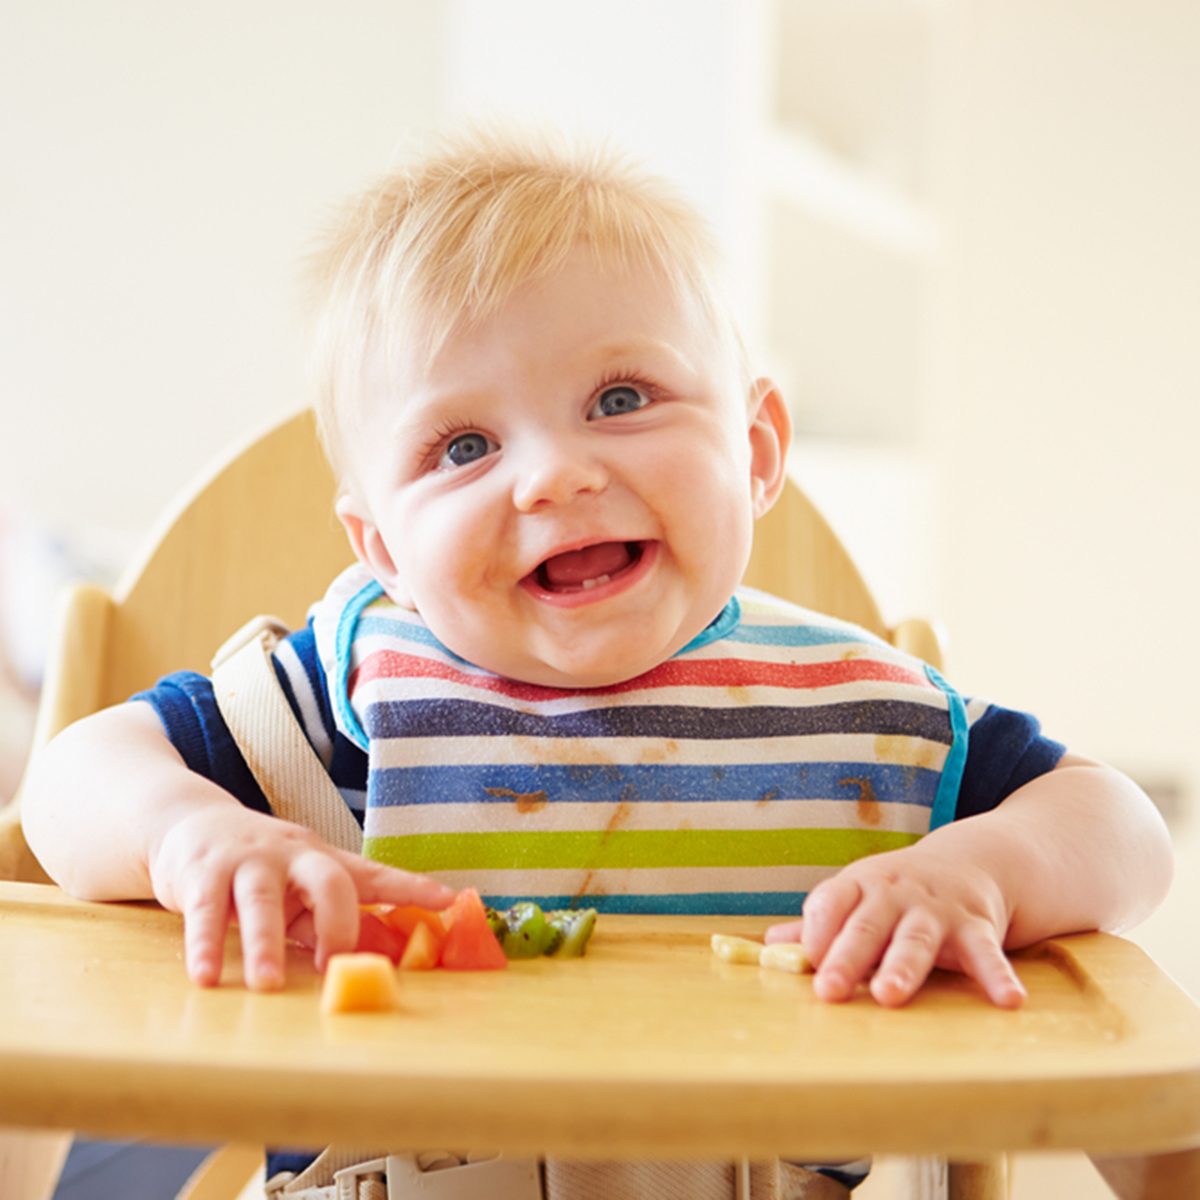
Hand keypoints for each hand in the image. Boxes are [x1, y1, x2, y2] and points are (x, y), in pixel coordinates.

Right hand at [148, 801, 453, 990]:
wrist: (191, 825)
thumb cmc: (260, 866)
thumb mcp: (297, 888)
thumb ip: (323, 919)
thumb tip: (360, 960)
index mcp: (323, 861)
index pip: (374, 874)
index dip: (411, 888)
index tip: (447, 900)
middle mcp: (293, 856)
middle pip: (328, 881)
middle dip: (337, 923)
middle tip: (334, 965)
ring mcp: (248, 862)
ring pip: (261, 901)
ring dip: (265, 945)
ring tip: (267, 985)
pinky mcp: (204, 873)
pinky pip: (205, 912)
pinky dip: (205, 947)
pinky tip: (208, 978)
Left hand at [765, 843, 1025, 1007]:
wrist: (969, 860)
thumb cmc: (896, 891)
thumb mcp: (857, 897)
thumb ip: (819, 924)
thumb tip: (769, 945)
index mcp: (859, 886)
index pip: (830, 902)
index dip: (816, 930)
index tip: (805, 960)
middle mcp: (895, 894)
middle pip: (867, 926)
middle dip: (847, 957)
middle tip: (829, 990)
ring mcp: (936, 909)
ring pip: (916, 940)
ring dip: (903, 967)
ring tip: (890, 995)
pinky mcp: (976, 925)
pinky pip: (987, 952)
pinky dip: (997, 976)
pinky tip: (1007, 1001)